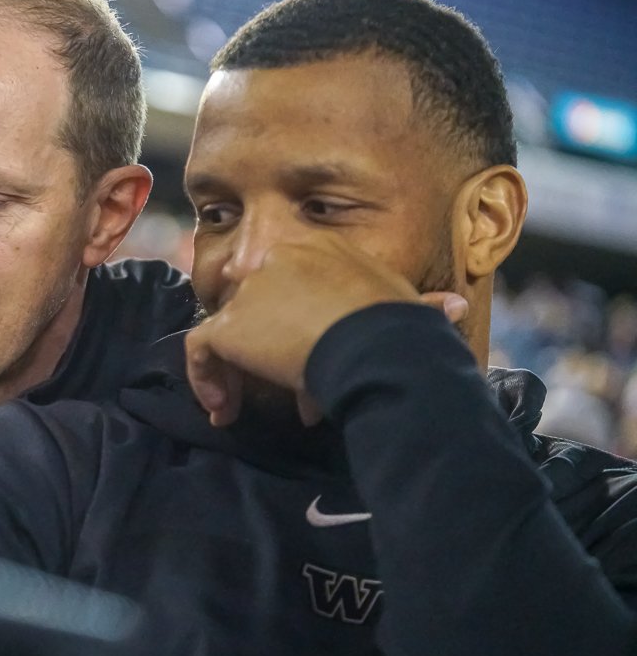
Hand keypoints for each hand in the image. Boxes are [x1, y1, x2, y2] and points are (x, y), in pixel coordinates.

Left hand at [185, 232, 467, 426]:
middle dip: (272, 350)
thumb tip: (455, 307)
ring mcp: (249, 291)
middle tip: (292, 387)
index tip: (310, 356)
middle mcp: (277, 258)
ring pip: (227, 326)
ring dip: (235, 367)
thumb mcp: (412, 309)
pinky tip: (222, 407)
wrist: (376, 344)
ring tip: (239, 404)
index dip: (298, 323)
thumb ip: (423, 306)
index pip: (288, 281)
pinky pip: (199, 349)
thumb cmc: (402, 328)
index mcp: (319, 248)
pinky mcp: (230, 324)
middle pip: (259, 305)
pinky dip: (205, 378)